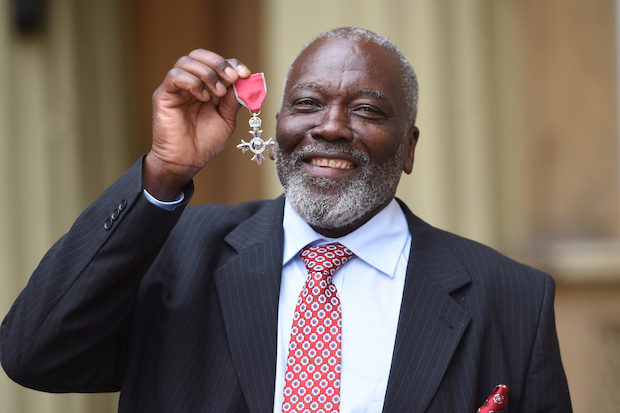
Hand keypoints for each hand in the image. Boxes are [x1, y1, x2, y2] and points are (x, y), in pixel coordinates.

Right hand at [144, 49, 250, 199]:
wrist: (187, 162)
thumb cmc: (205, 143)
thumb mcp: (226, 119)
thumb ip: (233, 100)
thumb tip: (246, 82)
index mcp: (204, 87)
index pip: (215, 63)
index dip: (231, 63)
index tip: (245, 73)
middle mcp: (188, 84)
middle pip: (199, 55)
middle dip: (219, 64)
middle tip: (233, 78)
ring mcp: (175, 89)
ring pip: (186, 62)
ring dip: (207, 73)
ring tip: (218, 94)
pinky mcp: (163, 96)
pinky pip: (174, 76)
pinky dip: (192, 82)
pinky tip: (203, 97)